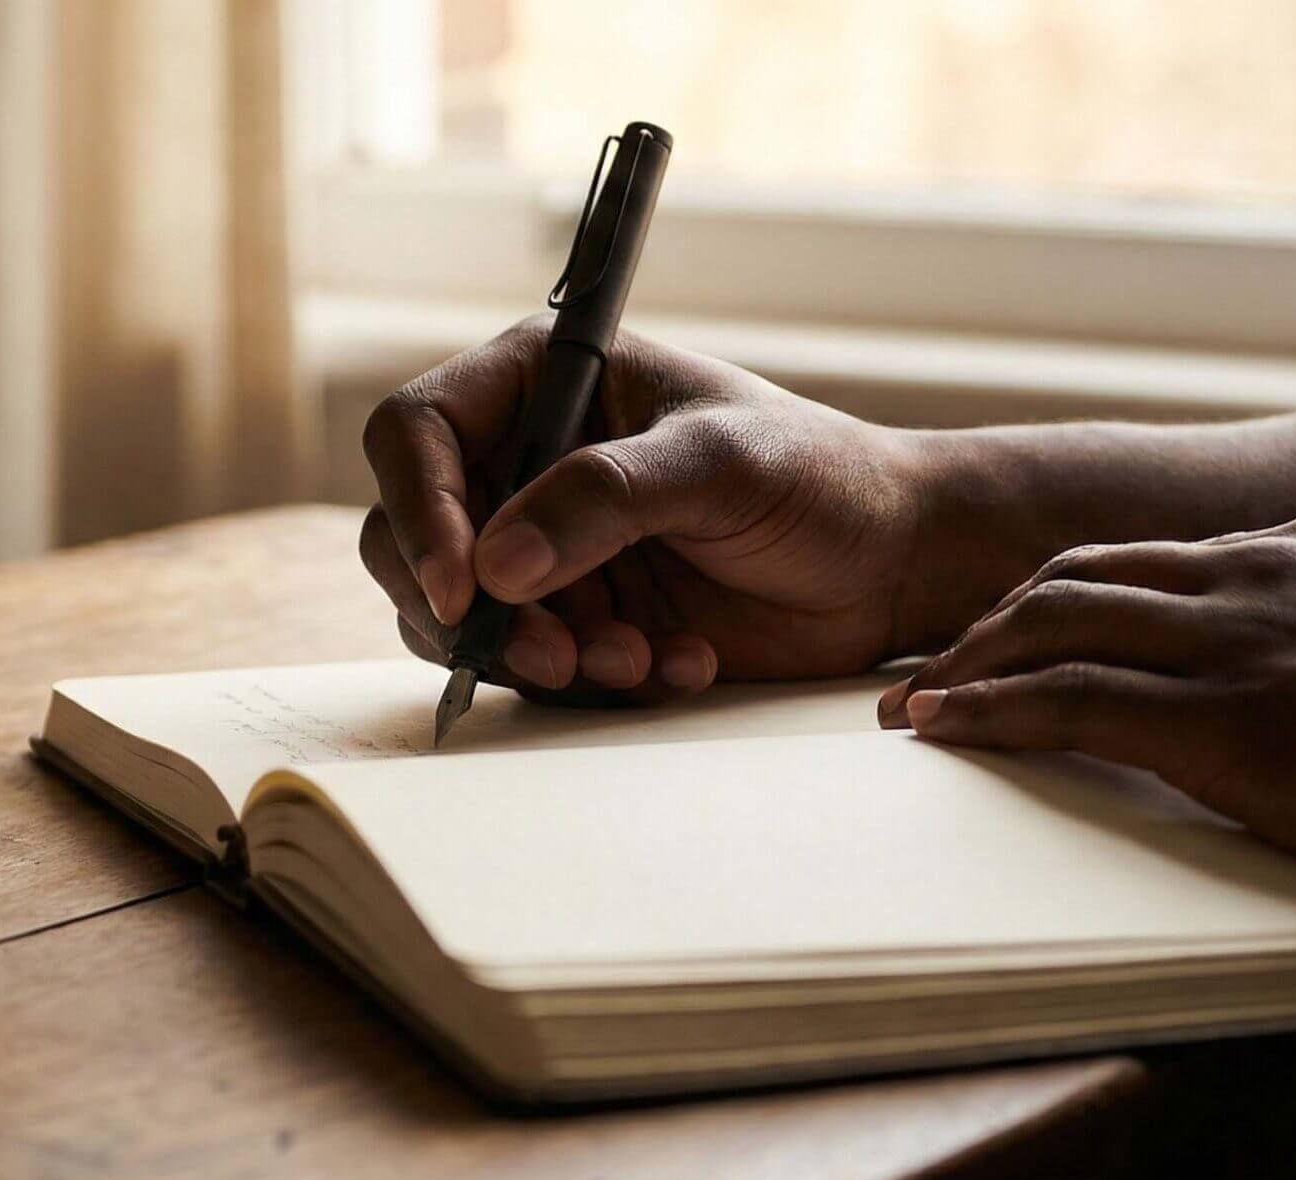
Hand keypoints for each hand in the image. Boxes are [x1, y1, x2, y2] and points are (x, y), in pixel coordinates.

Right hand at [362, 319, 924, 700]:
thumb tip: (497, 565)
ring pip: (461, 617)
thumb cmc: (816, 477)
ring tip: (634, 659)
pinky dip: (589, 681)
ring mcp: (543, 546)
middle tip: (553, 653)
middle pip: (410, 538)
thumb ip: (606, 498)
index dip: (418, 512)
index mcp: (541, 383)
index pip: (415, 434)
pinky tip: (675, 663)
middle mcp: (523, 461)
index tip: (464, 588)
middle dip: (472, 609)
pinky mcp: (574, 618)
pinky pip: (529, 666)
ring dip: (537, 655)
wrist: (886, 563)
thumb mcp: (717, 464)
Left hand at [878, 509, 1295, 918]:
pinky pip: (1068, 701)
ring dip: (967, 661)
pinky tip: (942, 730)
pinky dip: (989, 711)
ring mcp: (1240, 637)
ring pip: (1054, 622)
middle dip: (994, 617)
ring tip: (910, 700)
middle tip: (936, 662)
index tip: (1020, 630)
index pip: (1155, 557)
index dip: (1071, 596)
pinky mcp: (1223, 717)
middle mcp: (1262, 569)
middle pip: (1080, 574)